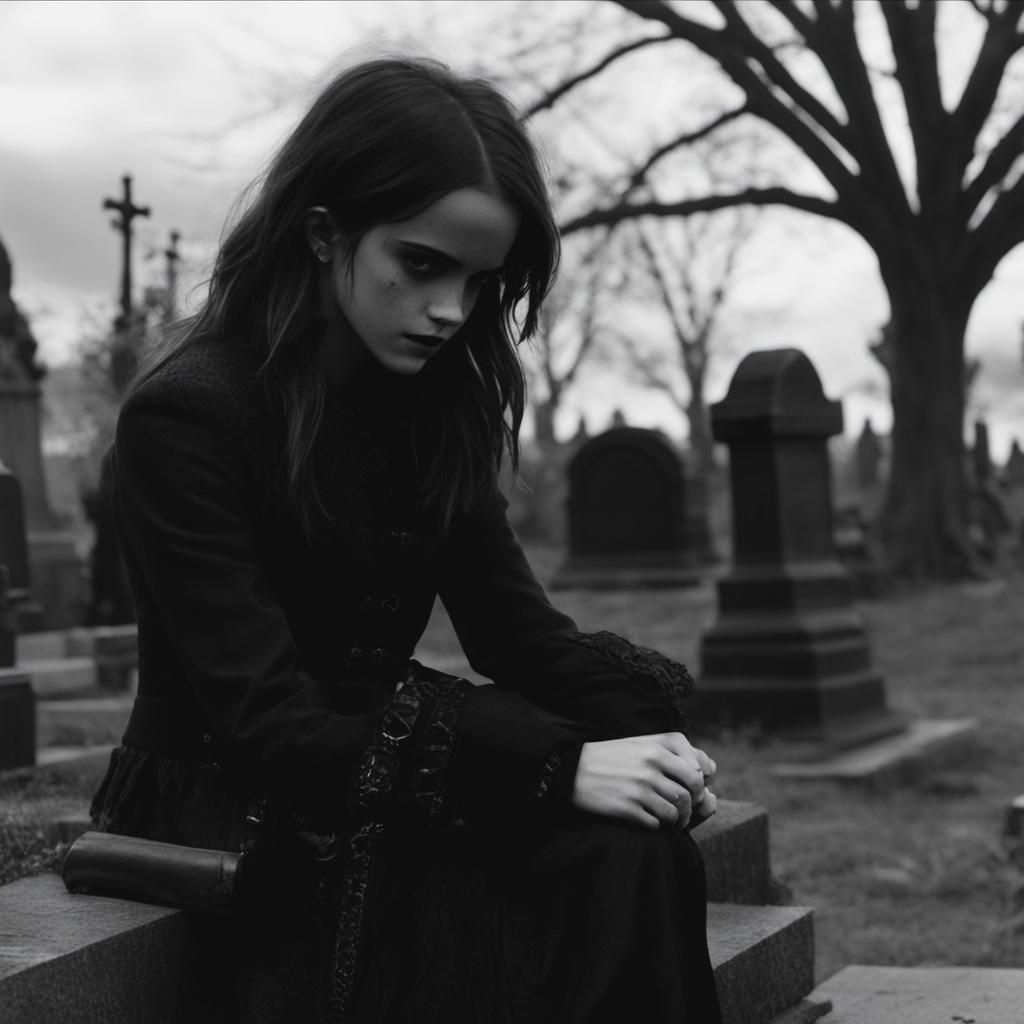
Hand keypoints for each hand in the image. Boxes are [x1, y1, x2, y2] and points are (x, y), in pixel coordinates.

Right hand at [571, 732, 717, 829]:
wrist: (572, 768)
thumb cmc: (612, 757)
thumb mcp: (641, 744)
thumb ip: (671, 751)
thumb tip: (706, 768)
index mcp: (657, 745)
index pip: (697, 767)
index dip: (702, 782)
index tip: (696, 789)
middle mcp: (651, 763)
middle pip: (692, 790)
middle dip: (694, 803)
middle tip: (688, 809)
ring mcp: (640, 786)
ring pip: (677, 809)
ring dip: (678, 819)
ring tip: (671, 819)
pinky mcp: (629, 807)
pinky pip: (657, 823)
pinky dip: (657, 825)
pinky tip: (649, 820)